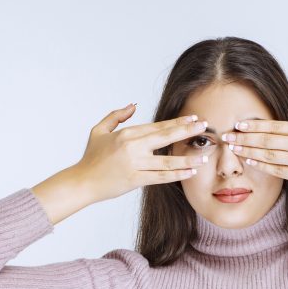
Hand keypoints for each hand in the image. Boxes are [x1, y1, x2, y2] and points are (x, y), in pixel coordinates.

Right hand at [71, 103, 211, 202]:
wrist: (82, 182)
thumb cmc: (91, 158)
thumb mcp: (99, 130)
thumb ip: (116, 116)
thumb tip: (133, 105)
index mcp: (126, 134)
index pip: (157, 126)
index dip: (177, 122)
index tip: (193, 118)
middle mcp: (132, 147)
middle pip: (165, 137)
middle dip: (187, 131)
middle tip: (205, 127)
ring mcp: (135, 164)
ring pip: (167, 161)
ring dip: (188, 158)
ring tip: (204, 156)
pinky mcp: (135, 180)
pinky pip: (161, 177)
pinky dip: (177, 174)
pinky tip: (190, 171)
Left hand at [218, 82, 287, 195]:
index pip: (274, 126)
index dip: (254, 125)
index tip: (238, 124)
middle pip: (265, 140)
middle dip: (243, 138)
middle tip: (226, 136)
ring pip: (267, 155)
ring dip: (247, 151)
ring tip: (232, 149)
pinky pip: (276, 170)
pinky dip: (262, 165)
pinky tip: (250, 162)